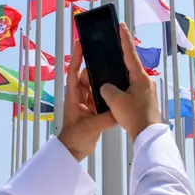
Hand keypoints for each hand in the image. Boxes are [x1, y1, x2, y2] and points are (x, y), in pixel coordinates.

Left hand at [57, 37, 116, 160]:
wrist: (73, 151)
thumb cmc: (75, 137)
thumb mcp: (91, 126)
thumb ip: (106, 117)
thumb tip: (121, 109)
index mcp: (74, 96)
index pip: (74, 72)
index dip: (77, 57)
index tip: (80, 42)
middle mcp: (80, 96)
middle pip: (89, 76)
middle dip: (97, 67)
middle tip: (109, 56)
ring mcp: (87, 103)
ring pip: (97, 86)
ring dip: (105, 79)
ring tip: (117, 68)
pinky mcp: (95, 110)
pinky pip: (102, 97)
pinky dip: (109, 93)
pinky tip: (119, 88)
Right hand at [99, 23, 162, 140]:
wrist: (148, 136)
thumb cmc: (134, 117)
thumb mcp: (115, 100)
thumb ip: (107, 88)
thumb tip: (107, 86)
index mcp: (141, 77)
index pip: (130, 53)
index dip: (124, 38)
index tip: (121, 25)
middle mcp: (146, 81)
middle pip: (130, 66)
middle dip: (120, 59)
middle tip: (111, 48)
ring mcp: (147, 91)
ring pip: (130, 79)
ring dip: (120, 77)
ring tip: (109, 74)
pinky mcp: (145, 100)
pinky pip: (131, 89)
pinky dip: (123, 89)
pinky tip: (115, 94)